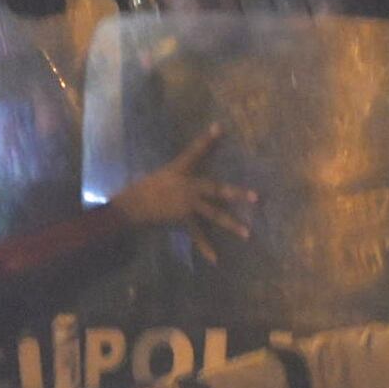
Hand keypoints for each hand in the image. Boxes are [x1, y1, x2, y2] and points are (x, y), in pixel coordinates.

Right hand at [105, 128, 252, 248]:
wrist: (131, 206)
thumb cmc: (144, 188)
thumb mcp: (162, 175)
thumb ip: (179, 177)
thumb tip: (191, 180)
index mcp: (179, 170)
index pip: (194, 151)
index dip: (207, 140)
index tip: (219, 128)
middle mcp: (187, 185)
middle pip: (215, 188)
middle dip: (235, 193)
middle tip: (256, 197)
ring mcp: (186, 203)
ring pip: (213, 214)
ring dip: (231, 224)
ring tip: (247, 233)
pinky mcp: (183, 219)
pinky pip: (196, 234)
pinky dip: (205, 247)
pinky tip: (215, 260)